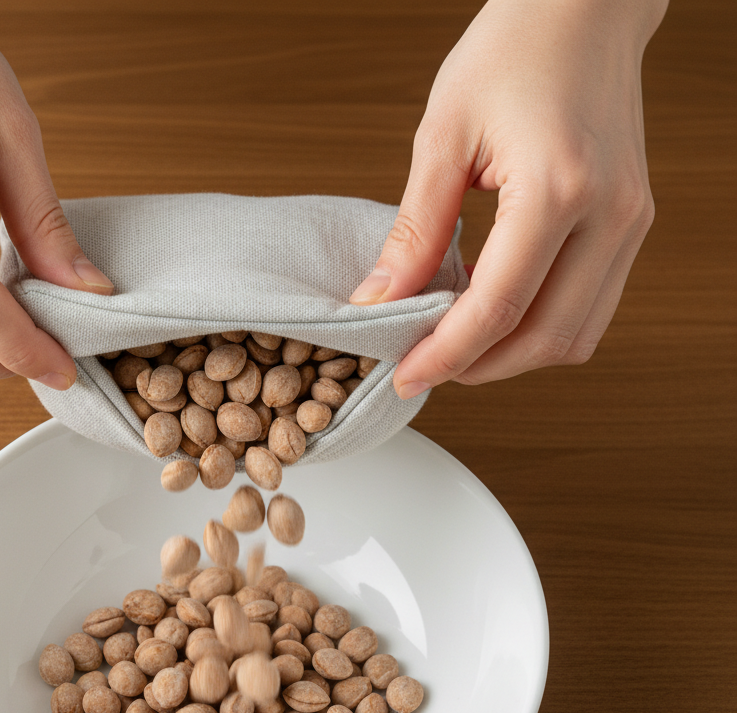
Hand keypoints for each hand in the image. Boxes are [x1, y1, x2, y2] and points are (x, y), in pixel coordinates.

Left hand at [349, 0, 666, 398]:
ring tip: (455, 344)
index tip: (404, 376)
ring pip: (576, 337)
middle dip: (478, 368)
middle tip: (424, 366)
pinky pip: (591, 309)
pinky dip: (540, 328)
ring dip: (513, 357)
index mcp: (559, 188)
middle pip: (545, 338)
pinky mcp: (632, 224)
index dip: (446, 355)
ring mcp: (631, 222)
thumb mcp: (443, 136)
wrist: (585, 7)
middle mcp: (610, 214)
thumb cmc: (512, 51)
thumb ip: (414, 230)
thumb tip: (379, 300)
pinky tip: (495, 314)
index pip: (499, 308)